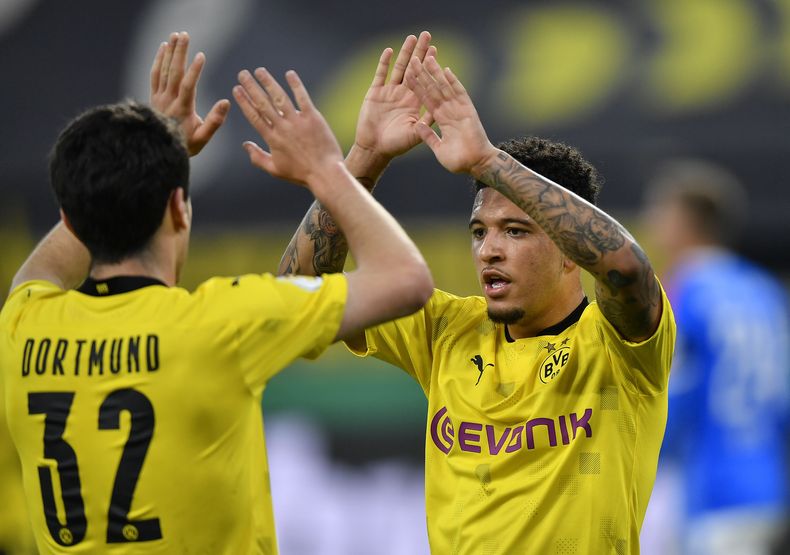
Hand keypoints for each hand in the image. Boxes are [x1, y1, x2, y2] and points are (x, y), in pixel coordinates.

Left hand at [150, 31, 229, 155]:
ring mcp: (159, 97)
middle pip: (173, 72)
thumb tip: (226, 103)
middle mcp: (168, 100)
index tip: (202, 55)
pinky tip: (163, 47)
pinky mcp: (154, 96)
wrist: (159, 150)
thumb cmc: (185, 145)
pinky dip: (158, 60)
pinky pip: (155, 74)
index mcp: (182, 109)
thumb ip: (214, 122)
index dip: (194, 70)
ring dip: (170, 52)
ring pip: (164, 70)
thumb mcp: (203, 138)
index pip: (188, 86)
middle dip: (180, 52)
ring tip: (176, 35)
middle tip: (185, 35)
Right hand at [233, 68, 342, 185]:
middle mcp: (283, 128)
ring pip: (279, 98)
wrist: (325, 174)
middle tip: (242, 74)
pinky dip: (296, 85)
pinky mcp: (313, 118)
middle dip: (251, 87)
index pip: (254, 116)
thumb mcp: (275, 170)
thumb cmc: (300, 174)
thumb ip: (257, 157)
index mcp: (272, 139)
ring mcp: (298, 122)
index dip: (244, 101)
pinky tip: (289, 74)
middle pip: (263, 103)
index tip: (236, 90)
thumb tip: (245, 145)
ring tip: (260, 71)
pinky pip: (303, 98)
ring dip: (269, 82)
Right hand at [354, 31, 435, 159]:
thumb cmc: (396, 144)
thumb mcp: (415, 134)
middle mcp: (403, 94)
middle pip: (414, 68)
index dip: (429, 65)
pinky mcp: (375, 93)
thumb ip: (427, 122)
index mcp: (415, 102)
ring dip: (405, 53)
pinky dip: (384, 63)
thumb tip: (441, 110)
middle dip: (420, 52)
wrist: (375, 149)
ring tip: (411, 37)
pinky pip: (380, 74)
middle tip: (427, 35)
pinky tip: (390, 51)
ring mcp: (389, 92)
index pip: (424, 79)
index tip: (435, 50)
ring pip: (399, 68)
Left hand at [404, 56, 496, 175]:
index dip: (417, 87)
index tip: (407, 75)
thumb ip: (429, 136)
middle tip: (415, 58)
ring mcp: (458, 109)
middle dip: (424, 75)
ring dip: (436, 73)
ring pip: (445, 87)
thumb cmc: (459, 161)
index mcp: (441, 119)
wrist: (477, 164)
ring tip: (428, 57)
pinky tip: (446, 70)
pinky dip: (453, 82)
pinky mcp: (468, 110)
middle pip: (433, 89)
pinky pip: (460, 93)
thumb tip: (418, 124)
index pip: (426, 99)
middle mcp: (449, 111)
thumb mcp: (438, 148)